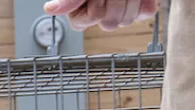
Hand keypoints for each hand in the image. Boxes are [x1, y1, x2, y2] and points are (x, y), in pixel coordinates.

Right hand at [43, 0, 158, 31]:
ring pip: (127, 20)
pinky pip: (144, 13)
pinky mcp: (139, 6)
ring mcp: (120, 9)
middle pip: (109, 23)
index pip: (90, 20)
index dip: (97, 4)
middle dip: (114, 0)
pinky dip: (144, 0)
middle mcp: (99, 11)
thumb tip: (50, 9)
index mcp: (79, 8)